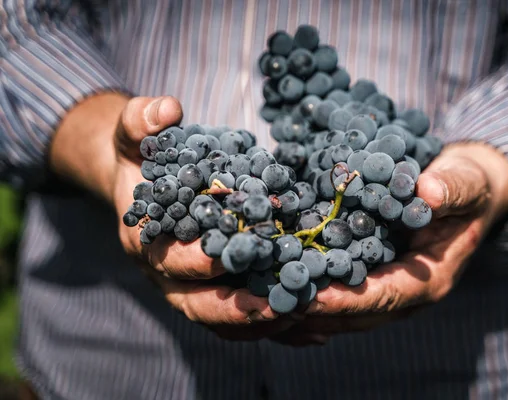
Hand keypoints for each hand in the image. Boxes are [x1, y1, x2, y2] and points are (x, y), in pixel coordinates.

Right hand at [49, 93, 288, 337]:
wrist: (141, 182)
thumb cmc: (142, 158)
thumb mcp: (134, 134)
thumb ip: (141, 120)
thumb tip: (167, 109)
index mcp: (146, 240)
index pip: (172, 258)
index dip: (201, 259)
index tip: (240, 252)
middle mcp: (166, 274)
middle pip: (198, 303)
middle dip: (239, 308)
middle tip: (284, 302)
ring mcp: (189, 289)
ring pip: (221, 319)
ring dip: (261, 321)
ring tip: (303, 312)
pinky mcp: (212, 293)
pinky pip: (238, 322)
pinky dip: (269, 326)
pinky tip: (309, 324)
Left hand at [274, 142, 507, 342]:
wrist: (463, 193)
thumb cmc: (467, 187)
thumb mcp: (467, 182)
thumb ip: (454, 189)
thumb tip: (430, 192)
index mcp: (429, 280)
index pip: (384, 297)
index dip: (346, 300)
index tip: (308, 296)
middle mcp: (403, 294)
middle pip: (353, 314)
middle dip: (311, 310)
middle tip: (268, 301)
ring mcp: (383, 289)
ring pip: (339, 312)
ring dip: (301, 306)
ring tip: (260, 298)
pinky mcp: (367, 277)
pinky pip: (334, 294)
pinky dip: (305, 293)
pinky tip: (271, 286)